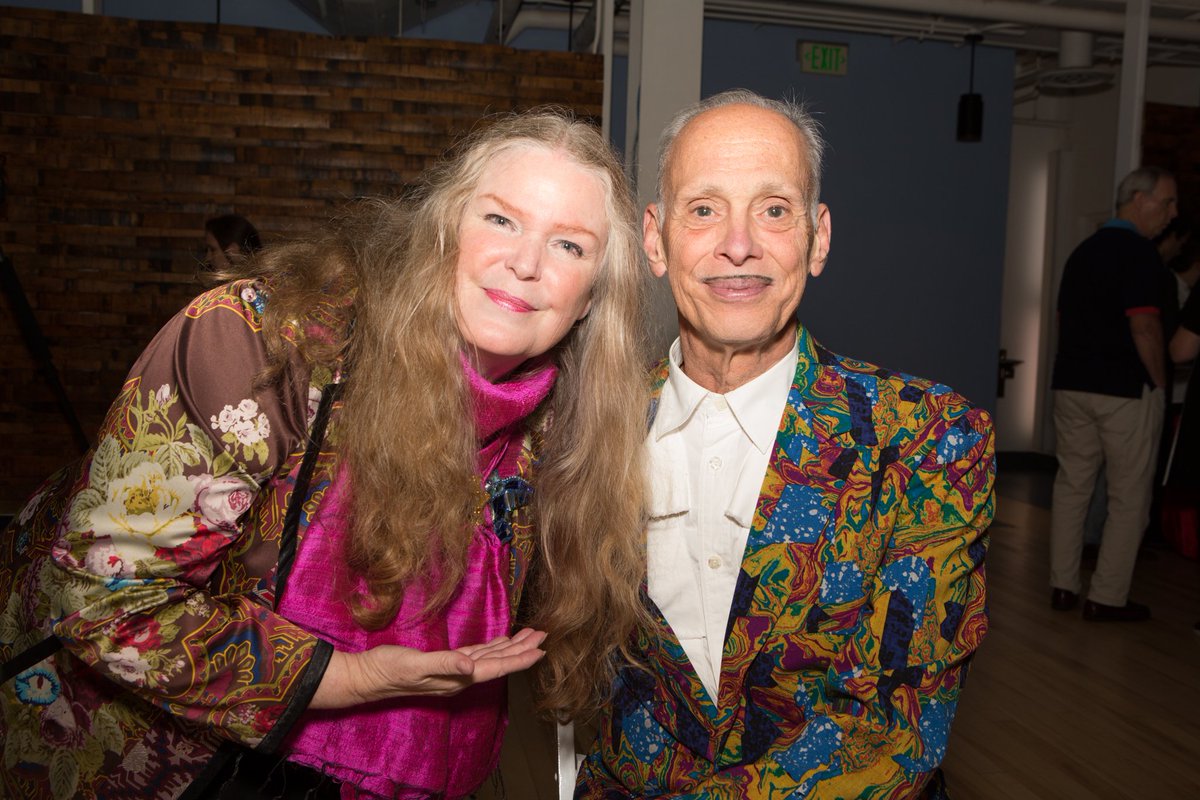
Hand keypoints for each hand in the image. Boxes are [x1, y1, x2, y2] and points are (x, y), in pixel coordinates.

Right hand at [311, 628, 546, 708]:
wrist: (367, 676)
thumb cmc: (389, 669)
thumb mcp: (416, 665)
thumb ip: (444, 664)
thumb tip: (470, 665)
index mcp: (458, 677)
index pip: (496, 668)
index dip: (519, 659)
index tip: (540, 650)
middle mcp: (460, 675)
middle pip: (499, 662)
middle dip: (522, 649)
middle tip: (543, 635)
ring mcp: (453, 670)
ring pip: (490, 657)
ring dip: (510, 646)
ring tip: (529, 635)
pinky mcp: (444, 662)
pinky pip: (477, 654)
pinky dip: (491, 646)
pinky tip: (499, 641)